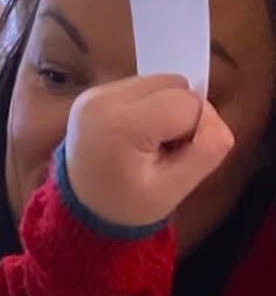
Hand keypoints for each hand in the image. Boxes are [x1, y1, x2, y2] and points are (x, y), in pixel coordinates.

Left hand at [65, 74, 233, 229]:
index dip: (197, 129)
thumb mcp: (171, 192)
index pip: (187, 104)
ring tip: (147, 145)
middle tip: (163, 152)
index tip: (178, 158)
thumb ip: (205, 153)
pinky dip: (148, 108)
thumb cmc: (126, 207)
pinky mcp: (92, 93)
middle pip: (175, 85)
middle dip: (182, 116)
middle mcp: (103, 100)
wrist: (80, 213)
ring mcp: (94, 93)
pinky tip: (134, 137)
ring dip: (166, 110)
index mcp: (120, 125)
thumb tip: (216, 122)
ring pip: (161, 82)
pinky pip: (141, 87)